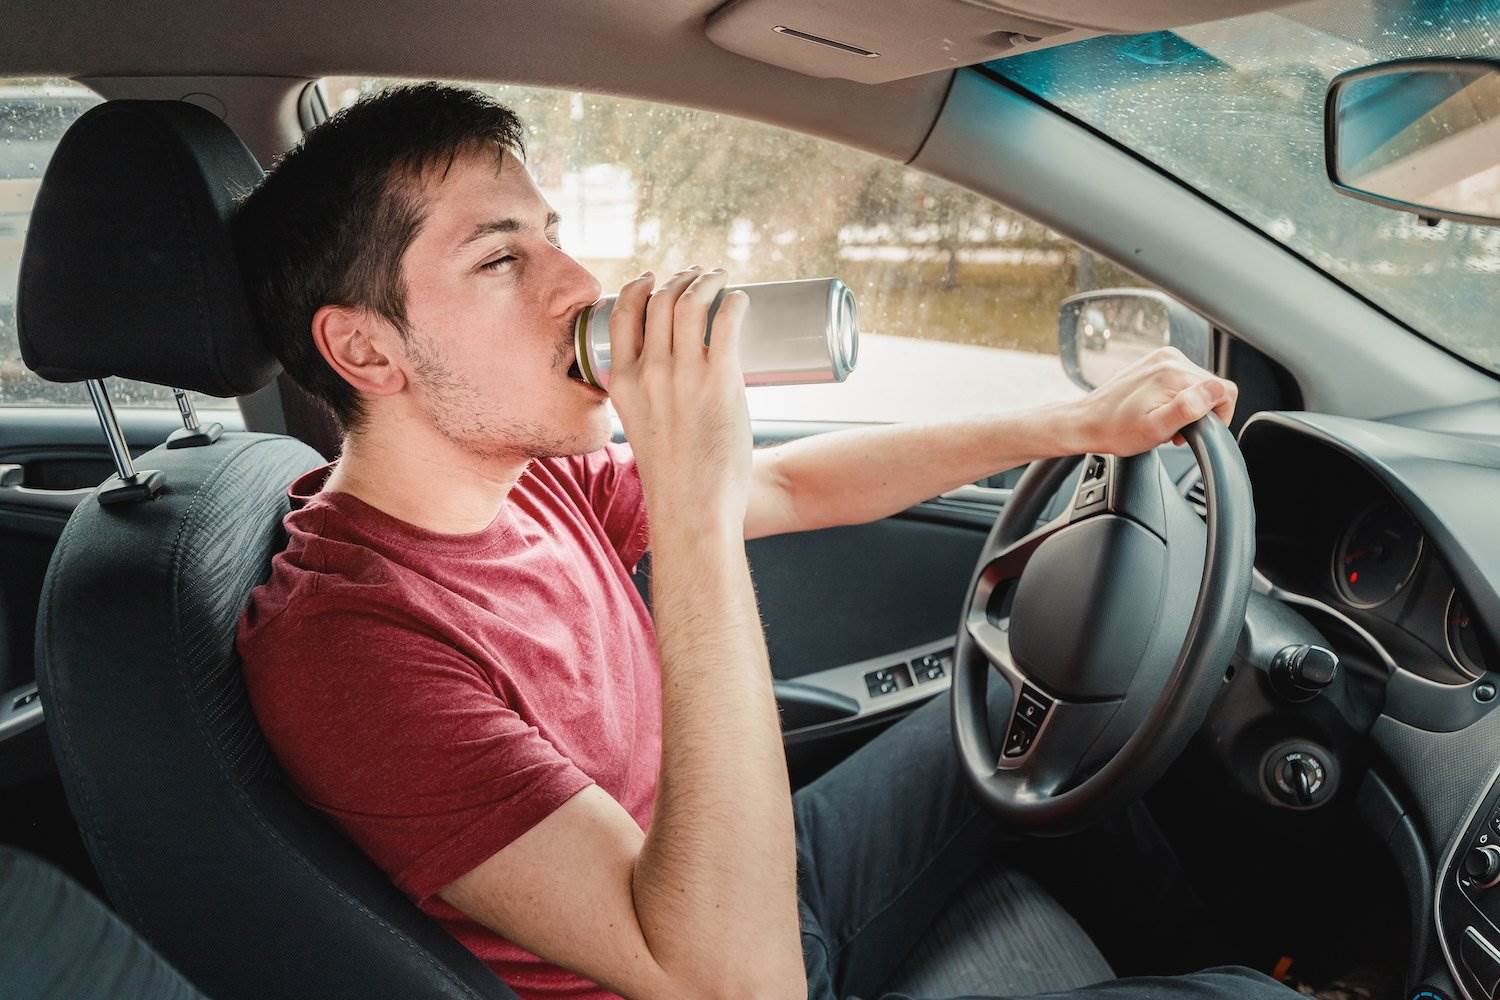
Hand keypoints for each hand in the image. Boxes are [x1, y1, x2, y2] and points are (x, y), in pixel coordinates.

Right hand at [605, 266, 751, 528]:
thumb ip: (649, 403)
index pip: (623, 313)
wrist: (693, 509)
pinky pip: (726, 322)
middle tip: (699, 277)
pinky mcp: (719, 381)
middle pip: (660, 300)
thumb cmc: (674, 479)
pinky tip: (741, 299)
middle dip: (681, 278)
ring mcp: (683, 375)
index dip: (640, 286)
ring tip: (720, 279)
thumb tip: (676, 386)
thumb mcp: (642, 428)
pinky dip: (733, 301)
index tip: (656, 279)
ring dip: (707, 281)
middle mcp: (648, 372)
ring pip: (690, 303)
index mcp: (621, 382)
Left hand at [1067, 346, 1237, 455]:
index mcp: (1175, 372)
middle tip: (1174, 430)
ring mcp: (1162, 357)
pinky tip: (1158, 409)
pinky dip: (1177, 397)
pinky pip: (1182, 379)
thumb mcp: (1155, 429)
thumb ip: (1188, 409)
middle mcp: (1171, 358)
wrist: (1087, 422)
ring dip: (1188, 405)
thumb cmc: (1116, 430)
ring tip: (1164, 420)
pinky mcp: (1155, 362)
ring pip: (1197, 384)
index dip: (1218, 416)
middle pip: (1211, 387)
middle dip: (1200, 412)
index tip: (1194, 431)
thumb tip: (1216, 391)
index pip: (1225, 391)